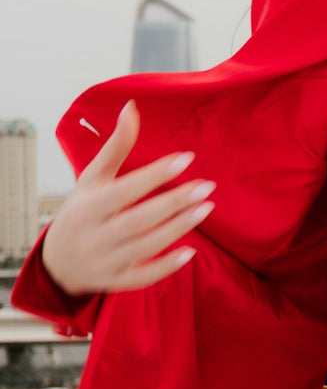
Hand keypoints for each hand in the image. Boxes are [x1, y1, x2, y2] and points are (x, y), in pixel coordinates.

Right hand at [41, 101, 214, 296]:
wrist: (56, 263)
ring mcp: (105, 262)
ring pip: (146, 247)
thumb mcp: (92, 178)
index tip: (186, 158)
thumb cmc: (81, 210)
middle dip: (175, 203)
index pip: (125, 190)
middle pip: (139, 220)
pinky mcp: (116, 282)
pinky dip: (167, 266)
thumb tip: (131, 107)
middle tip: (207, 186)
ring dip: (179, 228)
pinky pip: (144, 278)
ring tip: (206, 208)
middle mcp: (94, 237)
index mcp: (87, 208)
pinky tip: (191, 251)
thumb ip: (116, 147)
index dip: (155, 175)